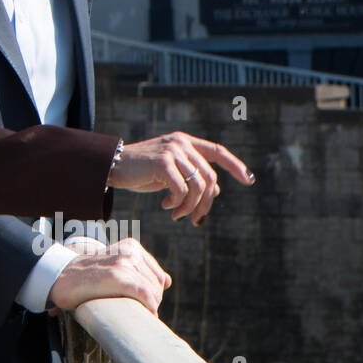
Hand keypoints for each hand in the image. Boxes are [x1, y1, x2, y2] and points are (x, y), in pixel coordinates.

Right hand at [48, 238, 170, 314]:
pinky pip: (145, 295)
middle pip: (157, 285)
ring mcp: (124, 262)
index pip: (158, 276)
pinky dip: (147, 307)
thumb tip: (168, 281)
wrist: (59, 275)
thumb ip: (140, 270)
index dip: (152, 293)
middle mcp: (130, 251)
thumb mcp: (115, 265)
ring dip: (147, 307)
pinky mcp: (118, 276)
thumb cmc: (86, 276)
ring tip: (129, 311)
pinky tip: (140, 314)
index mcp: (130, 246)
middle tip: (132, 309)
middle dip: (150, 301)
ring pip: (154, 292)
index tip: (138, 303)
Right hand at [107, 132, 253, 224]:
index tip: (249, 180)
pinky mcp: (163, 162)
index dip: (235, 165)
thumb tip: (216, 190)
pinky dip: (177, 203)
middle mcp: (181, 143)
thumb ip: (191, 176)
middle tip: (195, 219)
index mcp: (185, 142)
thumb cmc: (141, 171)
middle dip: (206, 203)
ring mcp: (172, 151)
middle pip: (210, 178)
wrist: (113, 166)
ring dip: (190, 207)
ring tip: (177, 215)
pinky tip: (165, 206)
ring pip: (198, 186)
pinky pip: (182, 189)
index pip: (217, 152)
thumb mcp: (170, 173)